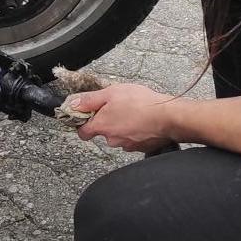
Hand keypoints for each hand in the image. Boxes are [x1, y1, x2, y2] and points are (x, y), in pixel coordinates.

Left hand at [65, 83, 179, 152]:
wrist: (168, 116)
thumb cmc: (140, 103)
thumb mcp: (111, 93)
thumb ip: (90, 100)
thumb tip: (73, 104)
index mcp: (101, 126)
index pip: (83, 133)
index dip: (84, 123)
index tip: (89, 115)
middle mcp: (112, 140)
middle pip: (103, 133)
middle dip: (109, 122)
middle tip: (119, 107)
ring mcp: (127, 145)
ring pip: (119, 136)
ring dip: (123, 126)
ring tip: (134, 112)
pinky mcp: (141, 148)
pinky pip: (133, 139)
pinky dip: (136, 131)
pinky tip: (143, 121)